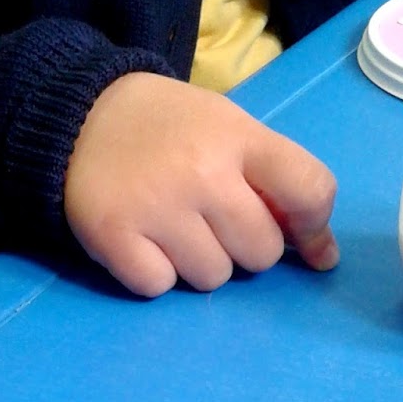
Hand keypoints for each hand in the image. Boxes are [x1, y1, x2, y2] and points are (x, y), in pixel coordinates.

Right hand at [64, 72, 338, 296]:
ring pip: (212, 278)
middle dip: (243, 245)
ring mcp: (156, 206)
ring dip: (198, 262)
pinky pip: (160, 286)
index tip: (302, 237)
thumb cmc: (169, 129)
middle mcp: (202, 172)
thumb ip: (276, 183)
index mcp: (238, 137)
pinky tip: (142, 239)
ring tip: (173, 226)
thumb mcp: (228, 131)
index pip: (310, 191)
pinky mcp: (113, 235)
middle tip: (212, 219)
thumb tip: (323, 256)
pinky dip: (154, 272)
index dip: (313, 226)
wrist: (79, 115)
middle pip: (261, 252)